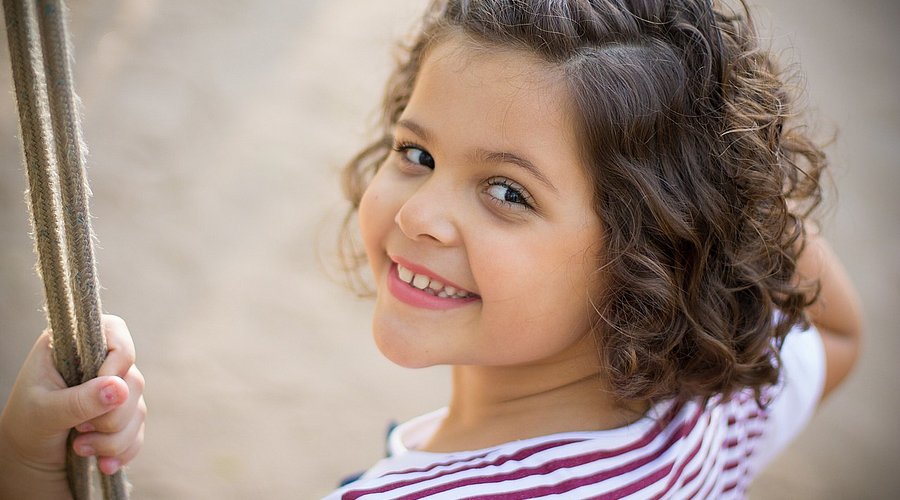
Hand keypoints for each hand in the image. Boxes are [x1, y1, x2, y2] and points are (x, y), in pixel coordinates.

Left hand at [0, 315, 144, 492]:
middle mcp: (99, 362)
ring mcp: (114, 388)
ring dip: (113, 437)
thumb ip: (79, 400)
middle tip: (80, 430)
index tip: (101, 388)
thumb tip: (120, 388)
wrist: (28, 457)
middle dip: (112, 414)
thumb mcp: (44, 412)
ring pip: (138, 408)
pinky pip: (139, 430)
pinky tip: (103, 462)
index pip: (115, 332)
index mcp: (74, 345)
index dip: (117, 360)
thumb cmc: (26, 424)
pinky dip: (123, 449)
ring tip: (81, 448)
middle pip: (132, 379)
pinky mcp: (123, 413)